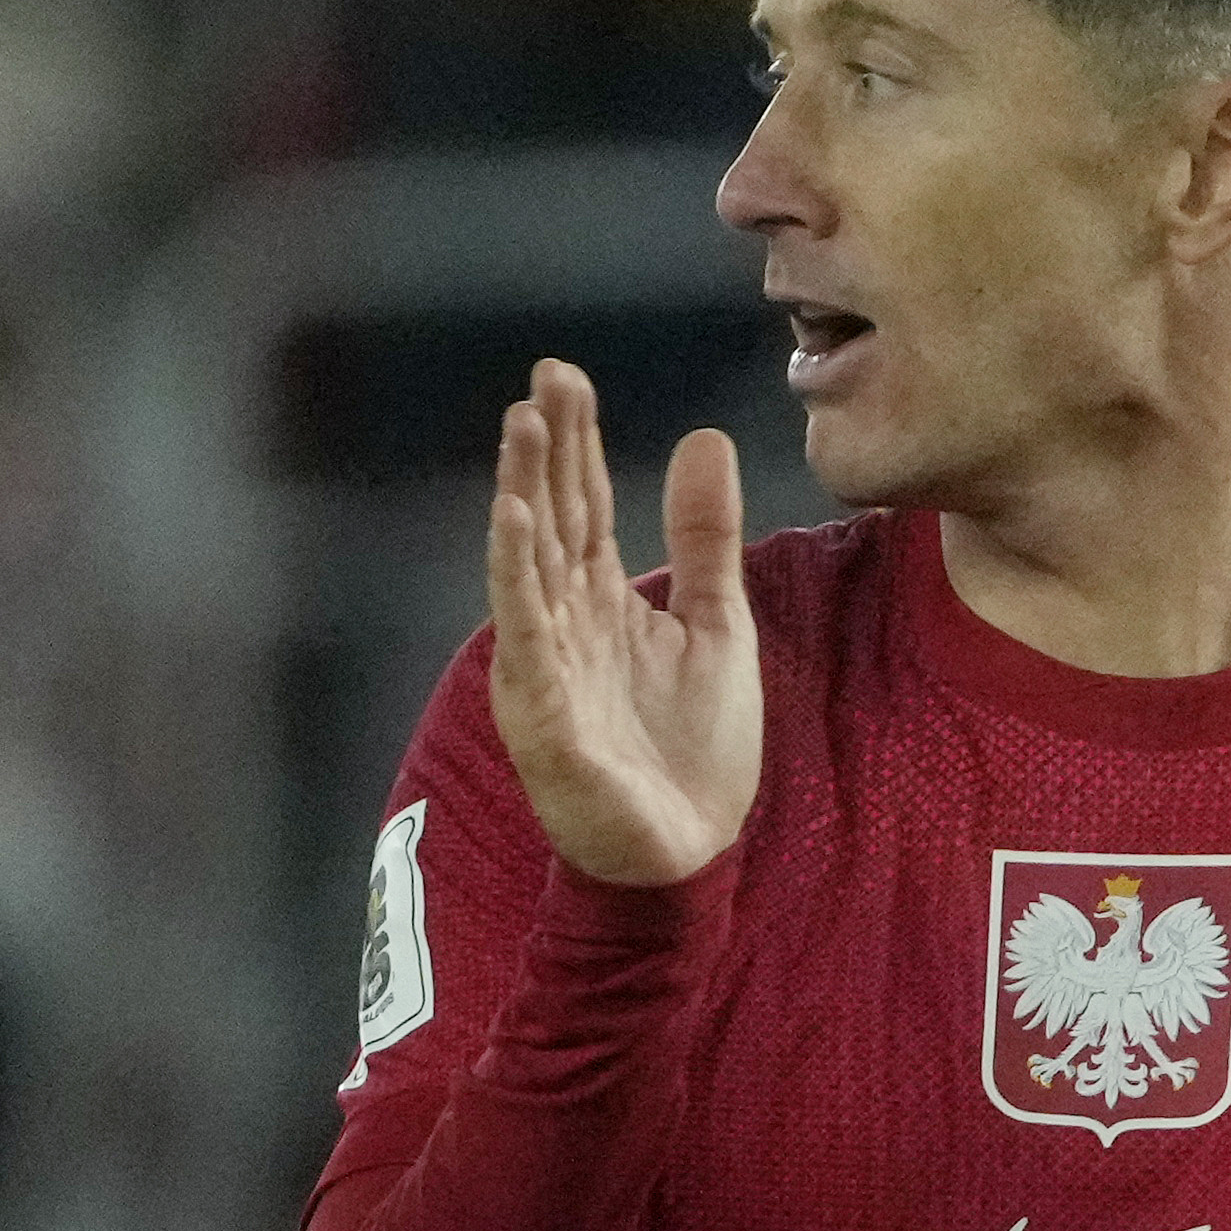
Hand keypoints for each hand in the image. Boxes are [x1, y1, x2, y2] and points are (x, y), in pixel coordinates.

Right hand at [486, 359, 762, 884]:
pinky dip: (516, 575)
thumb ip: (704, 540)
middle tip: (542, 379)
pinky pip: (528, 633)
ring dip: (522, 495)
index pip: (583, 506)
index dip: (575, 443)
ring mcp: (548, 667)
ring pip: (529, 565)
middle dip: (545, 451)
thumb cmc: (692, 751)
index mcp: (601, 604)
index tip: (566, 376)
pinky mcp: (545, 712)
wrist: (690, 854)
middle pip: (551, 522)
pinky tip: (513, 521)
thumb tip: (703, 438)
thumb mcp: (717, 625)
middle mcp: (563, 625)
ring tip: (520, 429)